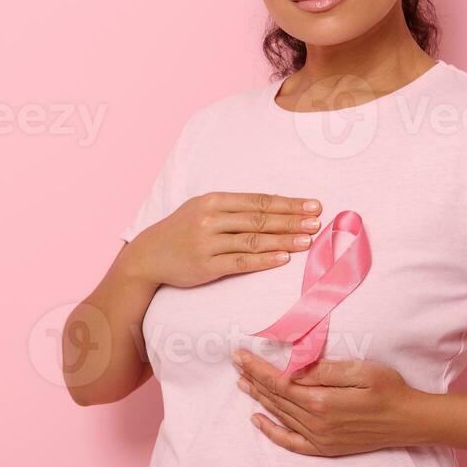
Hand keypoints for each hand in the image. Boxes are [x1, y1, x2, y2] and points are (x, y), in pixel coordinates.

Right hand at [125, 192, 322, 288]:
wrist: (148, 255)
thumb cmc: (181, 231)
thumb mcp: (202, 210)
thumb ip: (233, 209)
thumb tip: (274, 209)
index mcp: (213, 200)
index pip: (258, 200)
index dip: (288, 203)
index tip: (312, 205)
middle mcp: (210, 218)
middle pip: (260, 218)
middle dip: (292, 220)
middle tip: (318, 221)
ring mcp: (208, 242)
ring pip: (253, 240)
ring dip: (284, 240)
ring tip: (308, 241)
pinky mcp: (206, 265)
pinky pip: (241, 262)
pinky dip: (264, 260)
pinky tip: (283, 259)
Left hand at [231, 348, 433, 455]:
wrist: (410, 420)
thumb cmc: (389, 389)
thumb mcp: (360, 371)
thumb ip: (323, 371)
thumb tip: (291, 369)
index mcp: (322, 401)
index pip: (279, 382)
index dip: (257, 368)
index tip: (240, 355)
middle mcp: (316, 422)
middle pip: (275, 398)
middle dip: (253, 378)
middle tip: (235, 363)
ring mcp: (320, 438)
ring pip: (280, 416)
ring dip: (259, 398)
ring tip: (242, 383)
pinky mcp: (326, 448)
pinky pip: (291, 442)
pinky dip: (271, 432)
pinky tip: (257, 420)